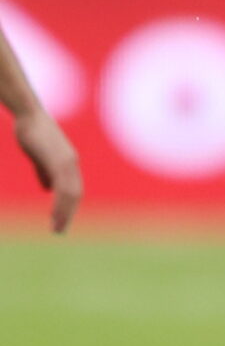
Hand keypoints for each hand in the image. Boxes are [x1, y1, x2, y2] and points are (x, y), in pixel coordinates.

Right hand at [13, 110, 80, 232]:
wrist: (28, 115)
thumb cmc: (31, 131)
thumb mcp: (39, 155)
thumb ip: (44, 172)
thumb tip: (48, 189)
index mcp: (68, 162)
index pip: (73, 189)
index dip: (68, 205)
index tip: (61, 220)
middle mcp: (72, 163)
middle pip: (75, 194)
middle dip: (68, 213)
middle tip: (59, 230)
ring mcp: (66, 162)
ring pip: (71, 193)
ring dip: (64, 212)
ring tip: (57, 228)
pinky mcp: (58, 161)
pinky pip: (63, 186)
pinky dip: (60, 202)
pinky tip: (54, 213)